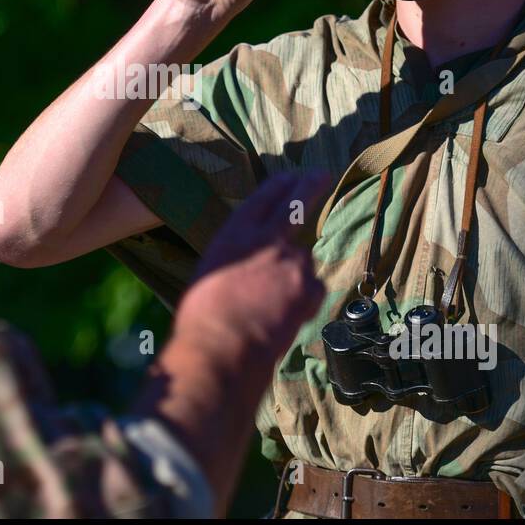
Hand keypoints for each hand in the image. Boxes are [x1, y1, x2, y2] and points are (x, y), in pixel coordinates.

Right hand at [176, 171, 331, 361]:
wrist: (221, 348)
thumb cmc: (203, 317)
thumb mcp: (211, 272)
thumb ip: (237, 258)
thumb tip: (251, 263)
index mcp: (235, 233)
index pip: (264, 197)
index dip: (280, 185)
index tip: (292, 176)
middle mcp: (268, 239)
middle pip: (296, 204)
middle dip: (311, 186)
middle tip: (321, 175)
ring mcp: (293, 261)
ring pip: (304, 258)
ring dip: (296, 273)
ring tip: (273, 302)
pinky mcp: (310, 288)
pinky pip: (313, 288)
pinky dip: (304, 300)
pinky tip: (285, 315)